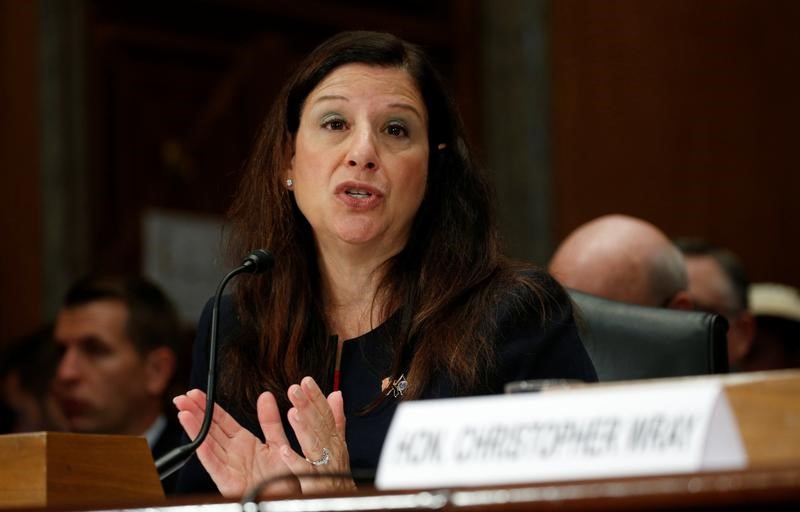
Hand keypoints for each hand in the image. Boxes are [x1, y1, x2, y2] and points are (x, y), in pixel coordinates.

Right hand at [174, 388, 299, 497]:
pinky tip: (197, 442)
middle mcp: (233, 453)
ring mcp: (229, 467)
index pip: (221, 420)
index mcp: (244, 442)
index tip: (196, 393)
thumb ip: (270, 420)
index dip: (209, 406)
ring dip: (195, 430)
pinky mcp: (229, 484)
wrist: (290, 497)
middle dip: (195, 413)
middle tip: (181, 398)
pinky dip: (206, 454)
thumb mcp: (278, 442)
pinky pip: (216, 467)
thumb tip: (265, 396)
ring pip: (208, 445)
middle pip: (210, 429)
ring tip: (183, 413)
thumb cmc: (283, 476)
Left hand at [279, 376, 355, 493]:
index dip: (317, 397)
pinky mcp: (316, 483)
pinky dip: (295, 462)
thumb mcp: (339, 444)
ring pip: (313, 445)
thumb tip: (336, 394)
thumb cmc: (338, 473)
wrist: (342, 502)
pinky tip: (284, 451)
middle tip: (295, 388)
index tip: (306, 380)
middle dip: (308, 406)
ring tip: (292, 411)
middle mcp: (331, 450)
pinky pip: (304, 473)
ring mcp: (324, 466)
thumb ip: (336, 420)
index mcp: (335, 440)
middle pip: (320, 426)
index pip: (326, 415)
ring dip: (303, 428)